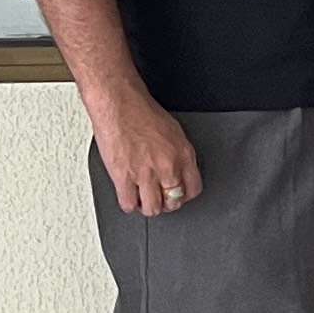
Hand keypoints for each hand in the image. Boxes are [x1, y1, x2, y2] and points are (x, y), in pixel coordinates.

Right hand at [88, 84, 202, 219]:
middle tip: (159, 198)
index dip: (185, 196)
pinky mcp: (123, 177)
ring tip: (144, 200)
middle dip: (167, 203)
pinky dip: (129, 204)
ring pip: (152, 208)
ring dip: (148, 207)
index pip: (193, 189)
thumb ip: (178, 154)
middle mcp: (167, 166)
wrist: (119, 104)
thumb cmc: (142, 112)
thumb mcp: (174, 132)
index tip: (178, 195)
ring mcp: (145, 174)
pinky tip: (129, 196)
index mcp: (183, 155)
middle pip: (173, 202)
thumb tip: (177, 170)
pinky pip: (128, 204)